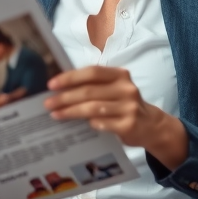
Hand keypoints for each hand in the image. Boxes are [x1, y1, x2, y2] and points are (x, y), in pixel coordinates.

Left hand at [45, 66, 188, 168]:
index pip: (92, 73)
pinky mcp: (129, 125)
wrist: (150, 125)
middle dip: (65, 97)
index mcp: (120, 75)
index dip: (70, 77)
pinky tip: (77, 126)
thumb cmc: (122, 104)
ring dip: (71, 111)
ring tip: (55, 114)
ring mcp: (130, 107)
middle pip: (89, 91)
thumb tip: (58, 88)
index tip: (51, 85)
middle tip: (47, 103)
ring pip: (93, 108)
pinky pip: (103, 124)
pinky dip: (89, 123)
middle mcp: (127, 89)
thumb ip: (92, 86)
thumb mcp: (112, 89)